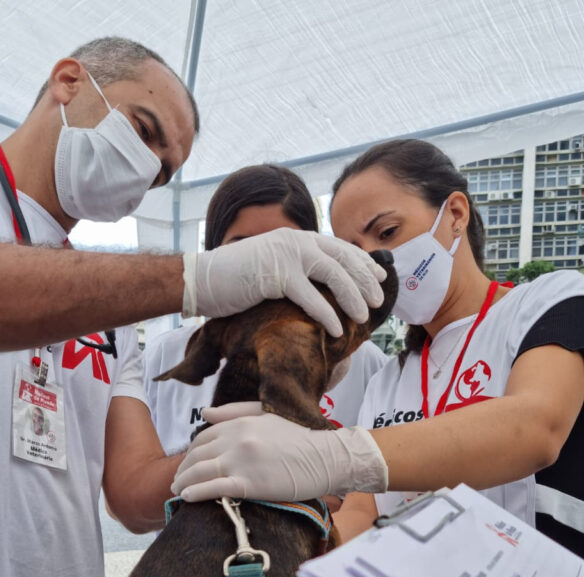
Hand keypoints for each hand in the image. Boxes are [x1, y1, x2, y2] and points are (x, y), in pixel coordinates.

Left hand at [172, 402, 387, 502]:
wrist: (326, 457)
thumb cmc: (301, 438)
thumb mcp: (267, 416)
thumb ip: (234, 412)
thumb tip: (204, 413)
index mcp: (240, 422)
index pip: (203, 436)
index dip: (191, 451)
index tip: (189, 463)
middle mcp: (237, 439)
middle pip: (197, 454)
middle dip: (184, 468)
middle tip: (177, 480)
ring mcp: (242, 461)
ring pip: (200, 471)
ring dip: (183, 482)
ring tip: (177, 491)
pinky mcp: (249, 483)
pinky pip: (214, 488)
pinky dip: (196, 492)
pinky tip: (186, 498)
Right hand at [182, 229, 386, 337]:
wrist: (203, 280)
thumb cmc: (236, 280)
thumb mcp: (272, 268)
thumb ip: (296, 270)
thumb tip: (320, 287)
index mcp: (297, 238)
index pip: (339, 247)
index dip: (363, 262)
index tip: (380, 276)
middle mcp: (296, 241)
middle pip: (343, 259)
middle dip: (365, 280)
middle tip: (377, 301)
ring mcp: (287, 256)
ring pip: (334, 274)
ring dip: (352, 297)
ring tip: (363, 318)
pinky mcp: (277, 275)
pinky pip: (312, 297)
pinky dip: (327, 315)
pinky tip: (337, 330)